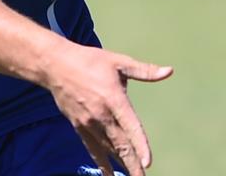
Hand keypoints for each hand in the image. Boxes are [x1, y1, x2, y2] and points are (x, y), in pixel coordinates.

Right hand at [42, 43, 172, 175]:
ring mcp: (88, 123)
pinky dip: (101, 163)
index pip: (130, 125)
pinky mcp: (79, 127)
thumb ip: (144, 71)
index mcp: (113, 98)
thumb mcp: (119, 61)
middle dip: (132, 164)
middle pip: (120, 145)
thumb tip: (169, 71)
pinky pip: (93, 149)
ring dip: (121, 165)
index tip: (147, 162)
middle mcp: (101, 115)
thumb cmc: (90, 61)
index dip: (139, 144)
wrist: (56, 66)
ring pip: (107, 150)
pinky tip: (108, 174)